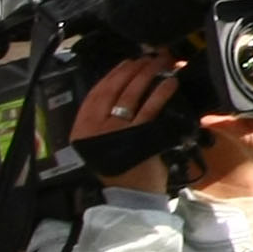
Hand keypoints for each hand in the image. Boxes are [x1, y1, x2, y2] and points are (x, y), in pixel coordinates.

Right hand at [80, 55, 187, 188]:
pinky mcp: (137, 135)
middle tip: (146, 57)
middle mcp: (95, 127)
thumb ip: (102, 120)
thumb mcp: (100, 142)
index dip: (112, 75)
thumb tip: (120, 89)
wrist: (131, 194)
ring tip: (159, 63)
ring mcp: (115, 130)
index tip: (126, 62)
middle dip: (131, 70)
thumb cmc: (120, 167)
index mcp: (82, 127)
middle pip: (114, 90)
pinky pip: (150, 108)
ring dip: (146, 75)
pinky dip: (160, 92)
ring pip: (131, 95)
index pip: (96, 93)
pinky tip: (170, 82)